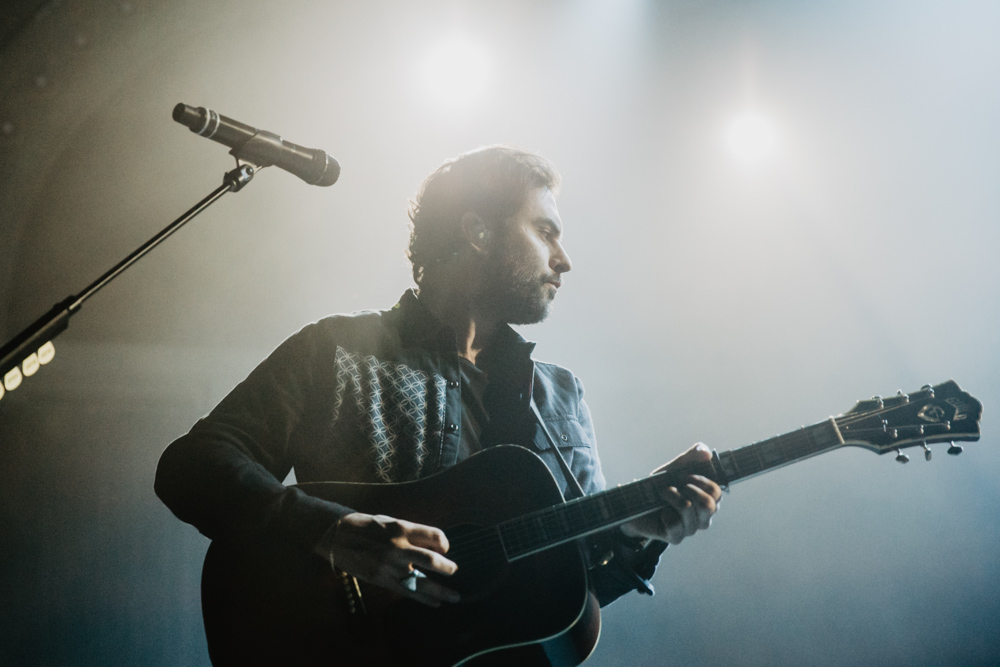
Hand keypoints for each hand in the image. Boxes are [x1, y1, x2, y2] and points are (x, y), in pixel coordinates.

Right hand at [316, 512, 459, 606]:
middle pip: (431, 560)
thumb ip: (410, 533)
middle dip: (447, 568)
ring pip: (421, 581)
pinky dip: (423, 598)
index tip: (445, 548)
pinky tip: (434, 602)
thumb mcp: (390, 521)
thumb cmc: (366, 526)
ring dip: (441, 590)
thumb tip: (431, 544)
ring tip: (454, 597)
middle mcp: (398, 547)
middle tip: (455, 571)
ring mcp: (389, 565)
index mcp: (401, 528)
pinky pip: (406, 591)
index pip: (434, 536)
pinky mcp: (380, 579)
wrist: (336, 535)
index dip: (444, 543)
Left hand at [620, 443, 721, 544]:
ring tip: (663, 493)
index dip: (701, 481)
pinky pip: (675, 524)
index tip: (685, 475)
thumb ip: (693, 455)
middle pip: (708, 505)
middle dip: (688, 490)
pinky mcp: (676, 538)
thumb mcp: (677, 466)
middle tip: (675, 485)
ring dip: (672, 496)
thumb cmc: (662, 485)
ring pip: (688, 510)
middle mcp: (703, 517)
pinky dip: (665, 513)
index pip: (716, 492)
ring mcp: (690, 528)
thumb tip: (707, 453)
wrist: (637, 502)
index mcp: (708, 500)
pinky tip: (661, 511)